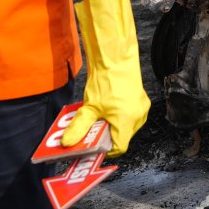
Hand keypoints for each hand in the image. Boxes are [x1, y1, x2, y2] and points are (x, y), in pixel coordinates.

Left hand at [61, 0, 149, 156]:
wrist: (116, 59)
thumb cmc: (106, 81)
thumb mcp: (88, 107)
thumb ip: (78, 128)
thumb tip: (67, 142)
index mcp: (127, 121)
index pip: (119, 147)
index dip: (105, 149)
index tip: (95, 146)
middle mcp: (138, 117)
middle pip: (122, 137)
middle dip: (106, 136)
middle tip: (93, 130)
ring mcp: (141, 108)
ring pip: (126, 126)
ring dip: (113, 126)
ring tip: (100, 117)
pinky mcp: (141, 100)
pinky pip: (130, 115)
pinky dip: (119, 116)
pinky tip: (108, 108)